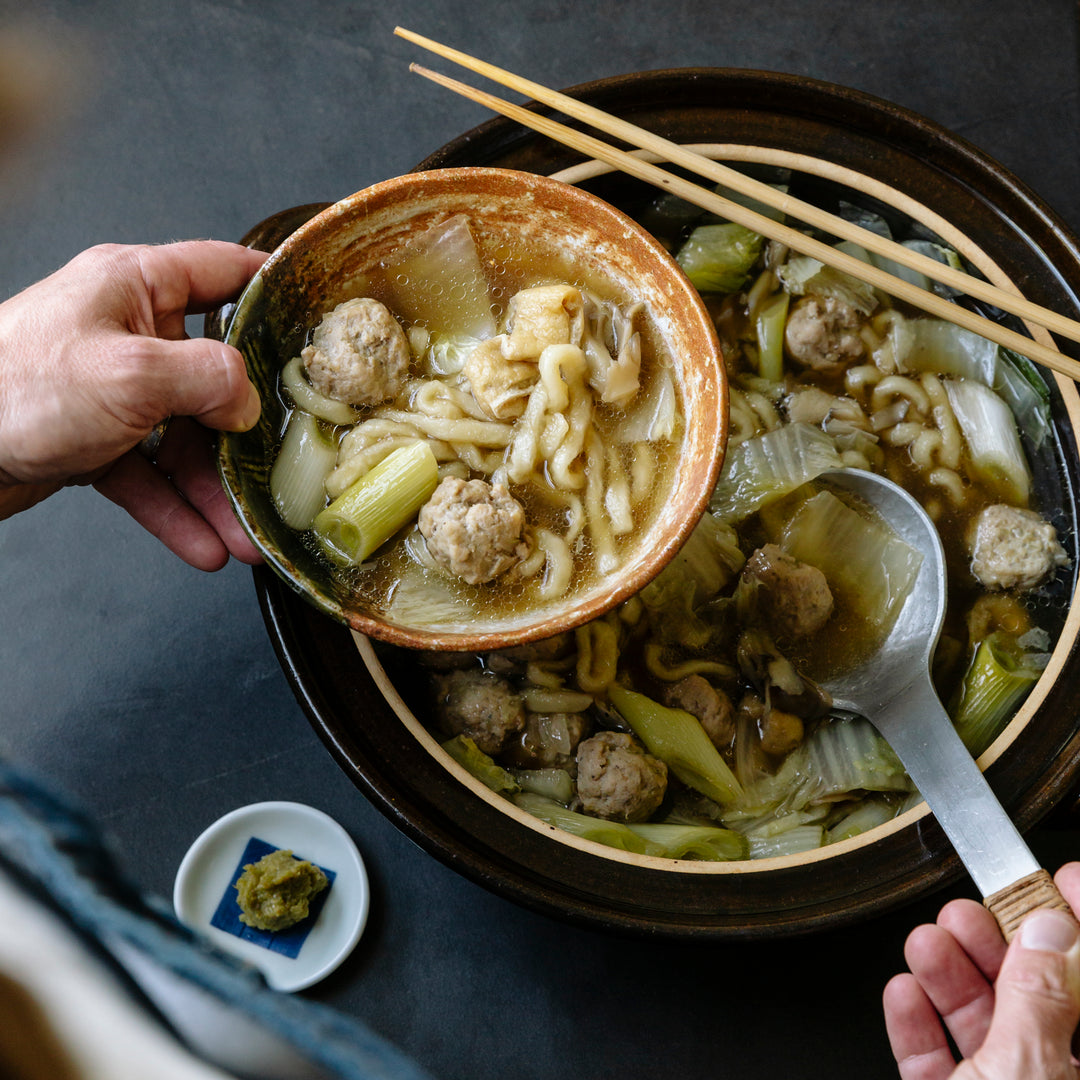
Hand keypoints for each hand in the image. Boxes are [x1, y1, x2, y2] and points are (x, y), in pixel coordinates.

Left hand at [0, 241, 267, 569]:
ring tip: (243, 535)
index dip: (272, 288)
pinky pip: (150, 473)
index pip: (222, 270)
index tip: (313, 315)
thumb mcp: (131, 373)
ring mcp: (110, 388)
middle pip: (213, 376)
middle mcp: (127, 333)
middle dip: (247, 434)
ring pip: (184, 438)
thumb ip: (208, 378)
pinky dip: (175, 509)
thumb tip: (248, 398)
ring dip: (215, 492)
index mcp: (134, 287)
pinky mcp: (92, 437)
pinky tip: (201, 543)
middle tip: (283, 464)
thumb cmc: (13, 388)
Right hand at [884, 863, 1079, 1078]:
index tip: (1064, 878)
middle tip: (968, 912)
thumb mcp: (1025, 1071)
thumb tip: (1047, 930)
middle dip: (995, 947)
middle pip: (1033, 998)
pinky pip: (937, 1063)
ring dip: (947, 977)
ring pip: (982, 1028)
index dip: (1079, 925)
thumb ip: (1036, 999)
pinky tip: (905, 994)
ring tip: (926, 942)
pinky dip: (916, 1027)